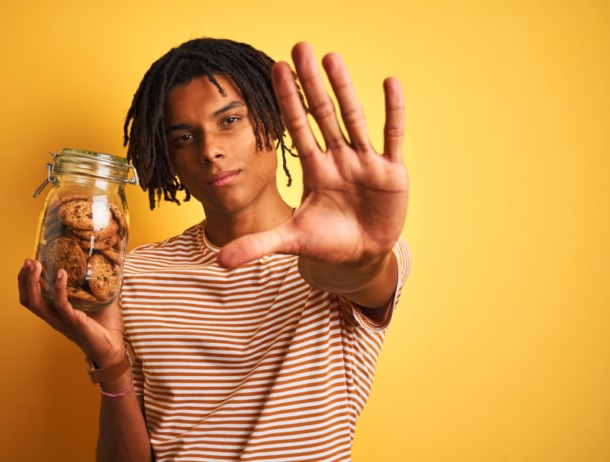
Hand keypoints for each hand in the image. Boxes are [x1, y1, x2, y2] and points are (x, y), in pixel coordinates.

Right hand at [17, 259, 124, 365]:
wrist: (114, 348)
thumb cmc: (105, 327)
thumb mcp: (98, 301)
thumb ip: (97, 286)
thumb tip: (107, 266)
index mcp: (56, 313)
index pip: (32, 298)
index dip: (26, 281)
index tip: (29, 262)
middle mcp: (55, 317)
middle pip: (28, 300)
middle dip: (24, 279)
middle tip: (28, 261)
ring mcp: (62, 320)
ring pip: (37, 303)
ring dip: (33, 282)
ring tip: (36, 265)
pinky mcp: (74, 321)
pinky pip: (61, 304)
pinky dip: (59, 288)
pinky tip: (61, 274)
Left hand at [218, 42, 407, 268]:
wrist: (361, 256)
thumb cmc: (327, 242)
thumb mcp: (291, 241)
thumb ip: (257, 246)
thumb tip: (219, 262)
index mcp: (315, 169)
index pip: (298, 128)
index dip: (287, 100)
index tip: (275, 69)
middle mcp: (338, 158)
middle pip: (323, 115)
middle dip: (311, 83)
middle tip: (300, 47)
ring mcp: (365, 163)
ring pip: (354, 119)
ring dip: (344, 89)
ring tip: (332, 57)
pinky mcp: (391, 173)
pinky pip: (392, 137)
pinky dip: (393, 112)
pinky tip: (390, 83)